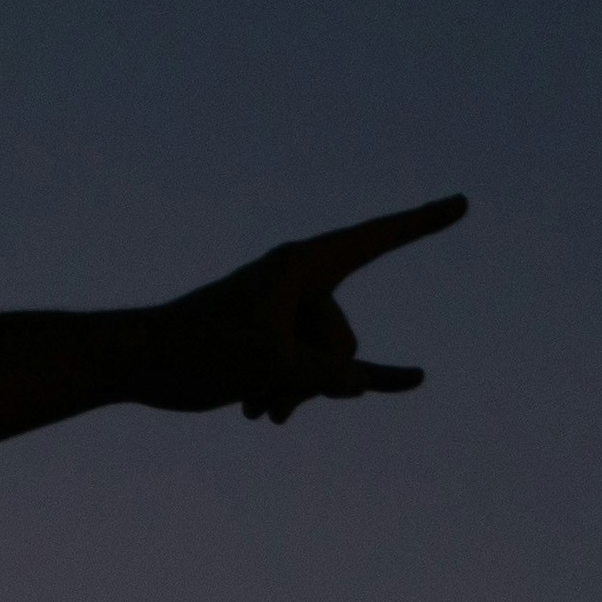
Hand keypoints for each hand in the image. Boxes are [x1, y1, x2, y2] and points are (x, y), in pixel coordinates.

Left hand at [128, 195, 464, 422]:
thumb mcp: (270, 363)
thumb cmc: (196, 350)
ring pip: (326, 368)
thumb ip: (327, 375)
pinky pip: (310, 377)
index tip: (463, 202)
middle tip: (259, 376)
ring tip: (251, 399)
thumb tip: (366, 385)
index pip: (377, 238)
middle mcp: (298, 285)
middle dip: (312, 373)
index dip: (422, 222)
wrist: (138, 364)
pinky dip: (296, 393)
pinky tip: (320, 397)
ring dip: (294, 393)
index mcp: (302, 266)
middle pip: (344, 341)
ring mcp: (287, 317)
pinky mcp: (272, 345)